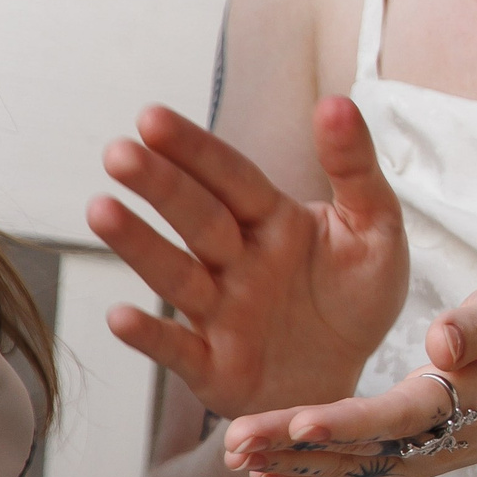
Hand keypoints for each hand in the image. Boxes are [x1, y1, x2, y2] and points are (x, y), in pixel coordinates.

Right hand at [88, 99, 408, 418]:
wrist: (350, 374)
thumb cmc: (357, 295)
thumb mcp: (375, 227)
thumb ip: (355, 169)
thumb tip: (335, 102)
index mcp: (273, 221)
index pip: (232, 178)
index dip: (196, 150)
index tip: (152, 118)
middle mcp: (237, 261)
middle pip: (198, 218)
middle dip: (160, 185)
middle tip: (119, 152)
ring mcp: (219, 312)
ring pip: (177, 275)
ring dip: (139, 245)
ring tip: (101, 210)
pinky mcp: (213, 365)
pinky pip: (176, 349)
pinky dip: (149, 335)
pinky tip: (119, 315)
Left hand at [221, 284, 476, 476]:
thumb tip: (442, 340)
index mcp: (461, 402)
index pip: (398, 416)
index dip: (349, 422)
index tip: (302, 421)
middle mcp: (432, 441)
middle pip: (356, 449)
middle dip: (294, 446)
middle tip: (235, 440)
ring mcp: (415, 457)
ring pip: (344, 467)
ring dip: (287, 462)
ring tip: (231, 452)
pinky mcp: (401, 457)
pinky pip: (347, 471)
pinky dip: (302, 473)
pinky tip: (259, 469)